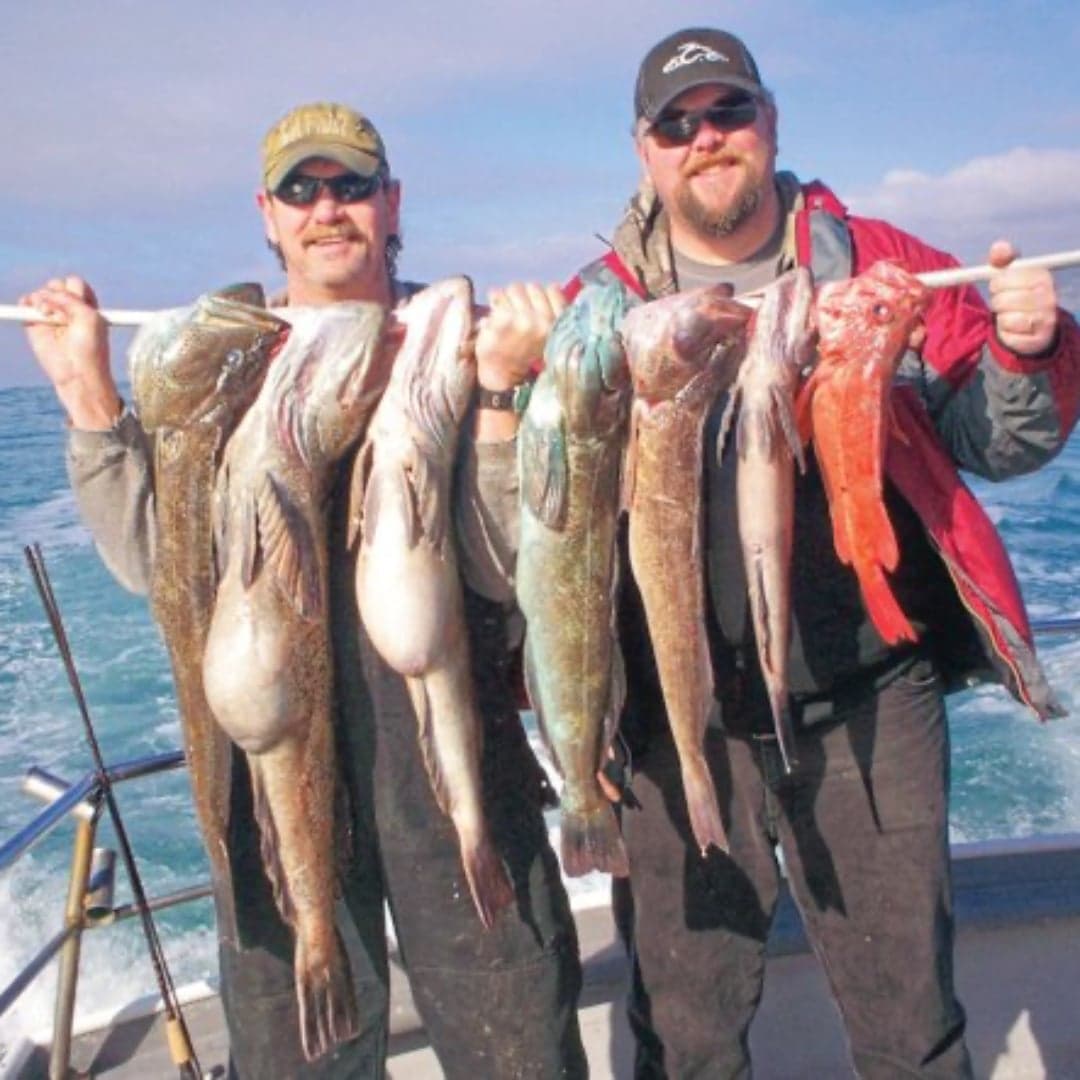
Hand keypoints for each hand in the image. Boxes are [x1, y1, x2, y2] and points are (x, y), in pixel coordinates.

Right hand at [20, 276, 120, 428]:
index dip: (73, 289)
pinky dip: (26, 302)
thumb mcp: (89, 317)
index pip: (75, 284)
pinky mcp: (35, 324)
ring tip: (50, 316)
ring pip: (41, 293)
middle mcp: (69, 309)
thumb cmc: (89, 347)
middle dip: (57, 292)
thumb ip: (70, 298)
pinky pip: (26, 303)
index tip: (79, 304)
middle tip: (63, 313)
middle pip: (57, 285)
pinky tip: (34, 311)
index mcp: (87, 306)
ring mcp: (51, 316)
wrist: (76, 372)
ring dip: (43, 299)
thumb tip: (45, 294)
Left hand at [474, 282, 565, 389]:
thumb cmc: (526, 354)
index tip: (533, 307)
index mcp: (557, 324)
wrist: (503, 375)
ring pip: (515, 288)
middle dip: (524, 296)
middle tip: (516, 311)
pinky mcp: (502, 319)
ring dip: (508, 297)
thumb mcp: (549, 335)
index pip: (554, 289)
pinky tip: (494, 312)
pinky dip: (495, 300)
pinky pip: (498, 294)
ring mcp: (523, 319)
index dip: (541, 295)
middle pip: (533, 286)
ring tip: (505, 312)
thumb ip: (554, 311)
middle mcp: (543, 320)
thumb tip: (554, 285)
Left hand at [987, 240, 1057, 355]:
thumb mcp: (1010, 273)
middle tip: (1004, 302)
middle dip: (997, 301)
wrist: (1033, 326)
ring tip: (1010, 315)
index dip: (997, 283)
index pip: (1007, 277)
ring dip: (1001, 318)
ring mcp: (1046, 319)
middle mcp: (1049, 297)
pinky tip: (1014, 329)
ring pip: (1005, 318)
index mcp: (1043, 276)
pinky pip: (1008, 335)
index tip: (998, 285)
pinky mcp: (1038, 339)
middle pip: (1003, 300)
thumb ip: (1002, 258)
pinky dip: (1004, 333)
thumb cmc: (1017, 294)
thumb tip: (998, 248)